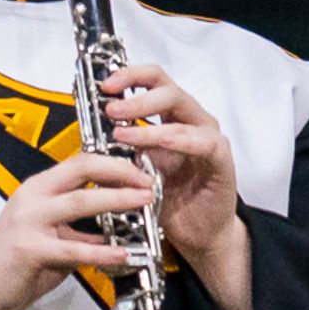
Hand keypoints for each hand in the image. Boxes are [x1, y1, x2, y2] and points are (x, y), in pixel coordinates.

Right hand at [0, 151, 154, 309]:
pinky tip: (121, 253)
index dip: (114, 162)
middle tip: (149, 182)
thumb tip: (119, 221)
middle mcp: (32, 198)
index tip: (142, 169)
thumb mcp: (51, 234)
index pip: (81, 161)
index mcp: (39, 188)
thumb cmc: (16, 262)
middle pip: (82, 170)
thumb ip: (80, 225)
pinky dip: (100, 251)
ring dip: (117, 200)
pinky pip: (73, 248)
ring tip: (143, 202)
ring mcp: (28, 221)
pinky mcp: (28, 249)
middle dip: (121, 172)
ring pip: (80, 201)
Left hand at [95, 62, 240, 265]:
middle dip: (135, 93)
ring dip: (148, 118)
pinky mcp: (221, 158)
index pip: (153, 83)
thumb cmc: (171, 199)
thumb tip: (88, 138)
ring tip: (122, 131)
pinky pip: (202, 142)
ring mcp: (208, 137)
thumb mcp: (138, 172)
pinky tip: (157, 145)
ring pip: (181, 110)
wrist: (200, 233)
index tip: (104, 85)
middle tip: (110, 108)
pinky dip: (177, 140)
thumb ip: (122, 153)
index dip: (129, 76)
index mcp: (172, 118)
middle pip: (167, 88)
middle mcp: (192, 120)